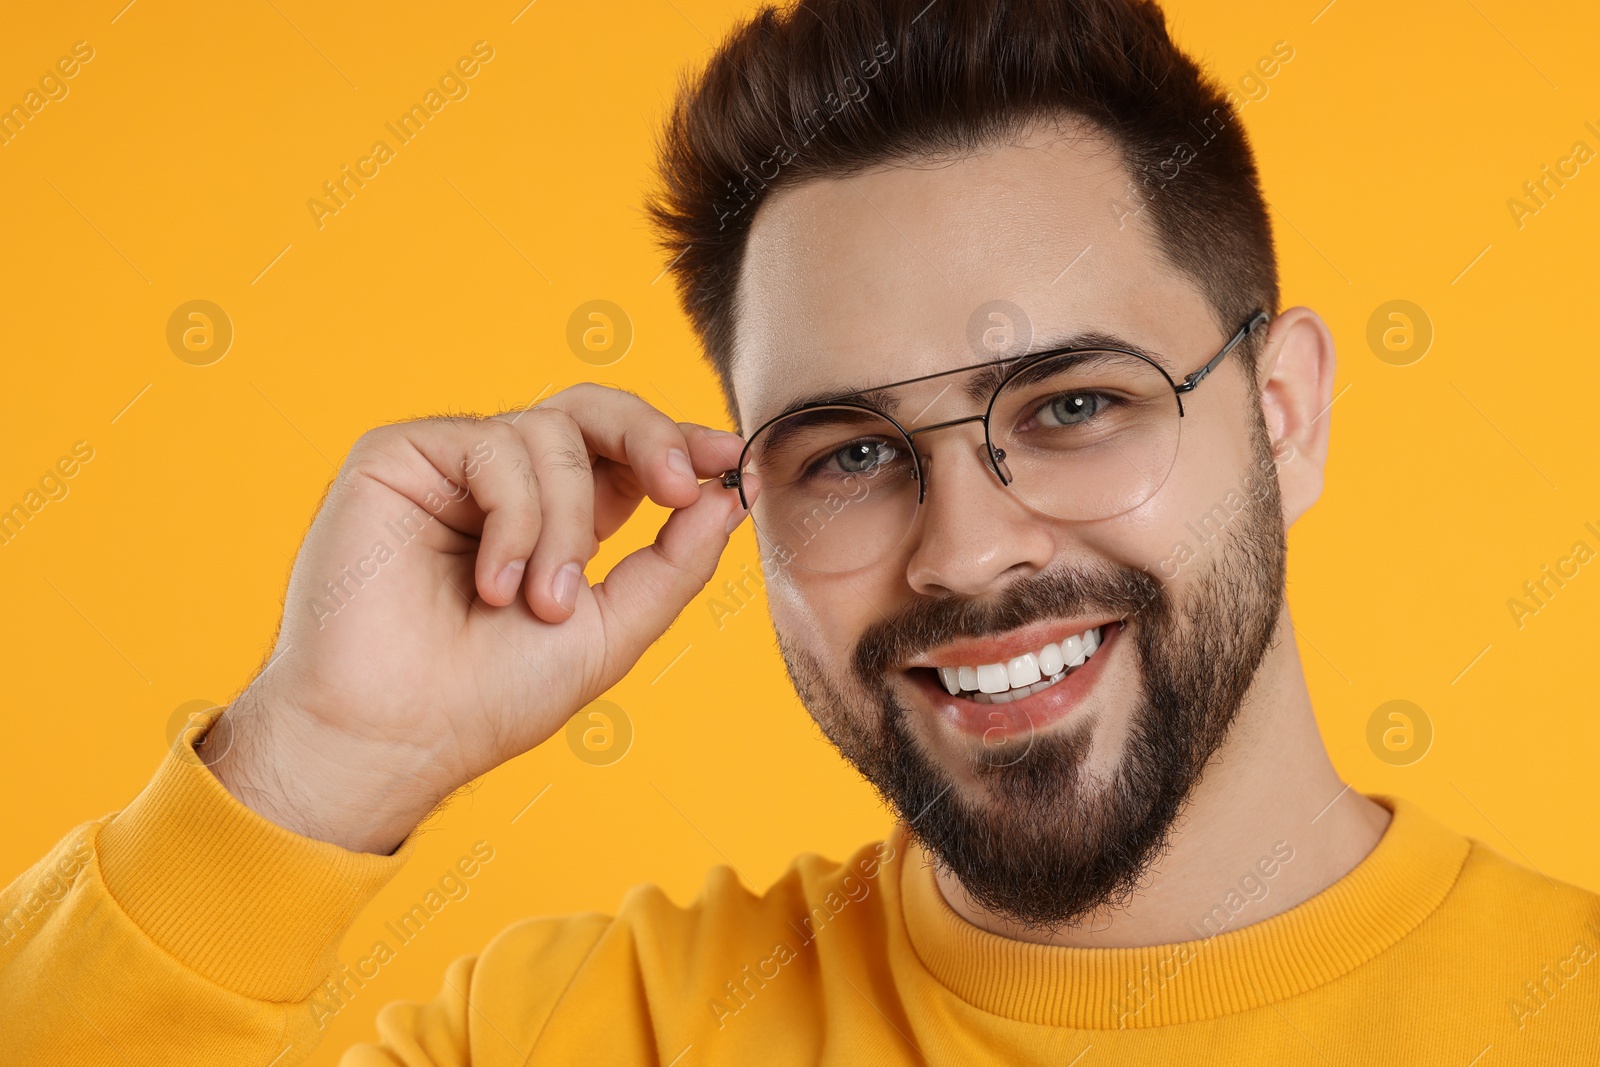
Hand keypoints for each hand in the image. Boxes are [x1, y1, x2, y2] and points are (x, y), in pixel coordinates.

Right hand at [202, 385, 752, 852]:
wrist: (397, 734)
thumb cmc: (490, 697)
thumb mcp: (613, 630)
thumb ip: (675, 563)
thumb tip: (730, 496)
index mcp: (559, 519)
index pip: (625, 452)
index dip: (678, 443)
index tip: (731, 459)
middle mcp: (507, 484)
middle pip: (593, 410)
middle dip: (651, 436)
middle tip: (680, 486)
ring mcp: (453, 467)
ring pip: (552, 434)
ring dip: (565, 526)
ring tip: (541, 603)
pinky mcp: (400, 456)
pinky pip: (494, 447)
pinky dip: (516, 519)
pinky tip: (494, 584)